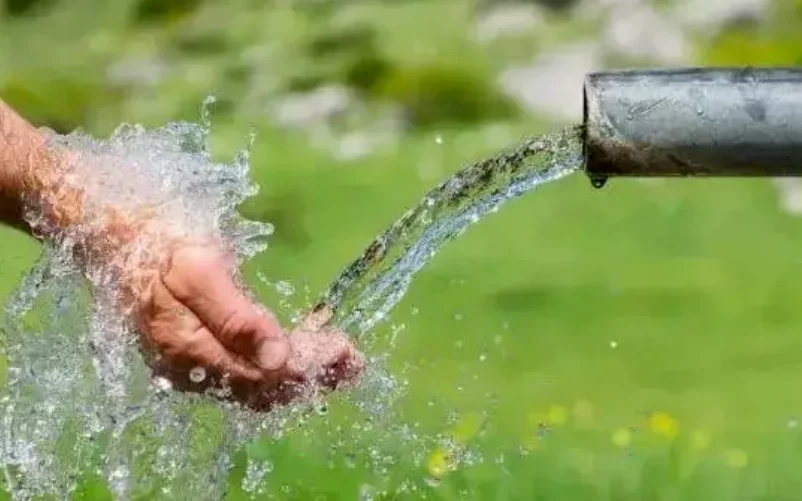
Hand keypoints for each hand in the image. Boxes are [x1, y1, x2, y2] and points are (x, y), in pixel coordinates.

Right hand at [128, 243, 363, 410]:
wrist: (118, 239)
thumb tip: (278, 357)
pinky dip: (283, 362)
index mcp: (190, 352)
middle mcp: (191, 372)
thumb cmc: (162, 247)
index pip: (261, 377)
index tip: (344, 351)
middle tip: (354, 361)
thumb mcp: (199, 271)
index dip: (306, 368)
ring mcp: (194, 368)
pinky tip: (307, 344)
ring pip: (258, 383)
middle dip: (313, 375)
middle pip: (264, 387)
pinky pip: (248, 370)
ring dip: (303, 372)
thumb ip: (236, 317)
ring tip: (342, 359)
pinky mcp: (200, 356)